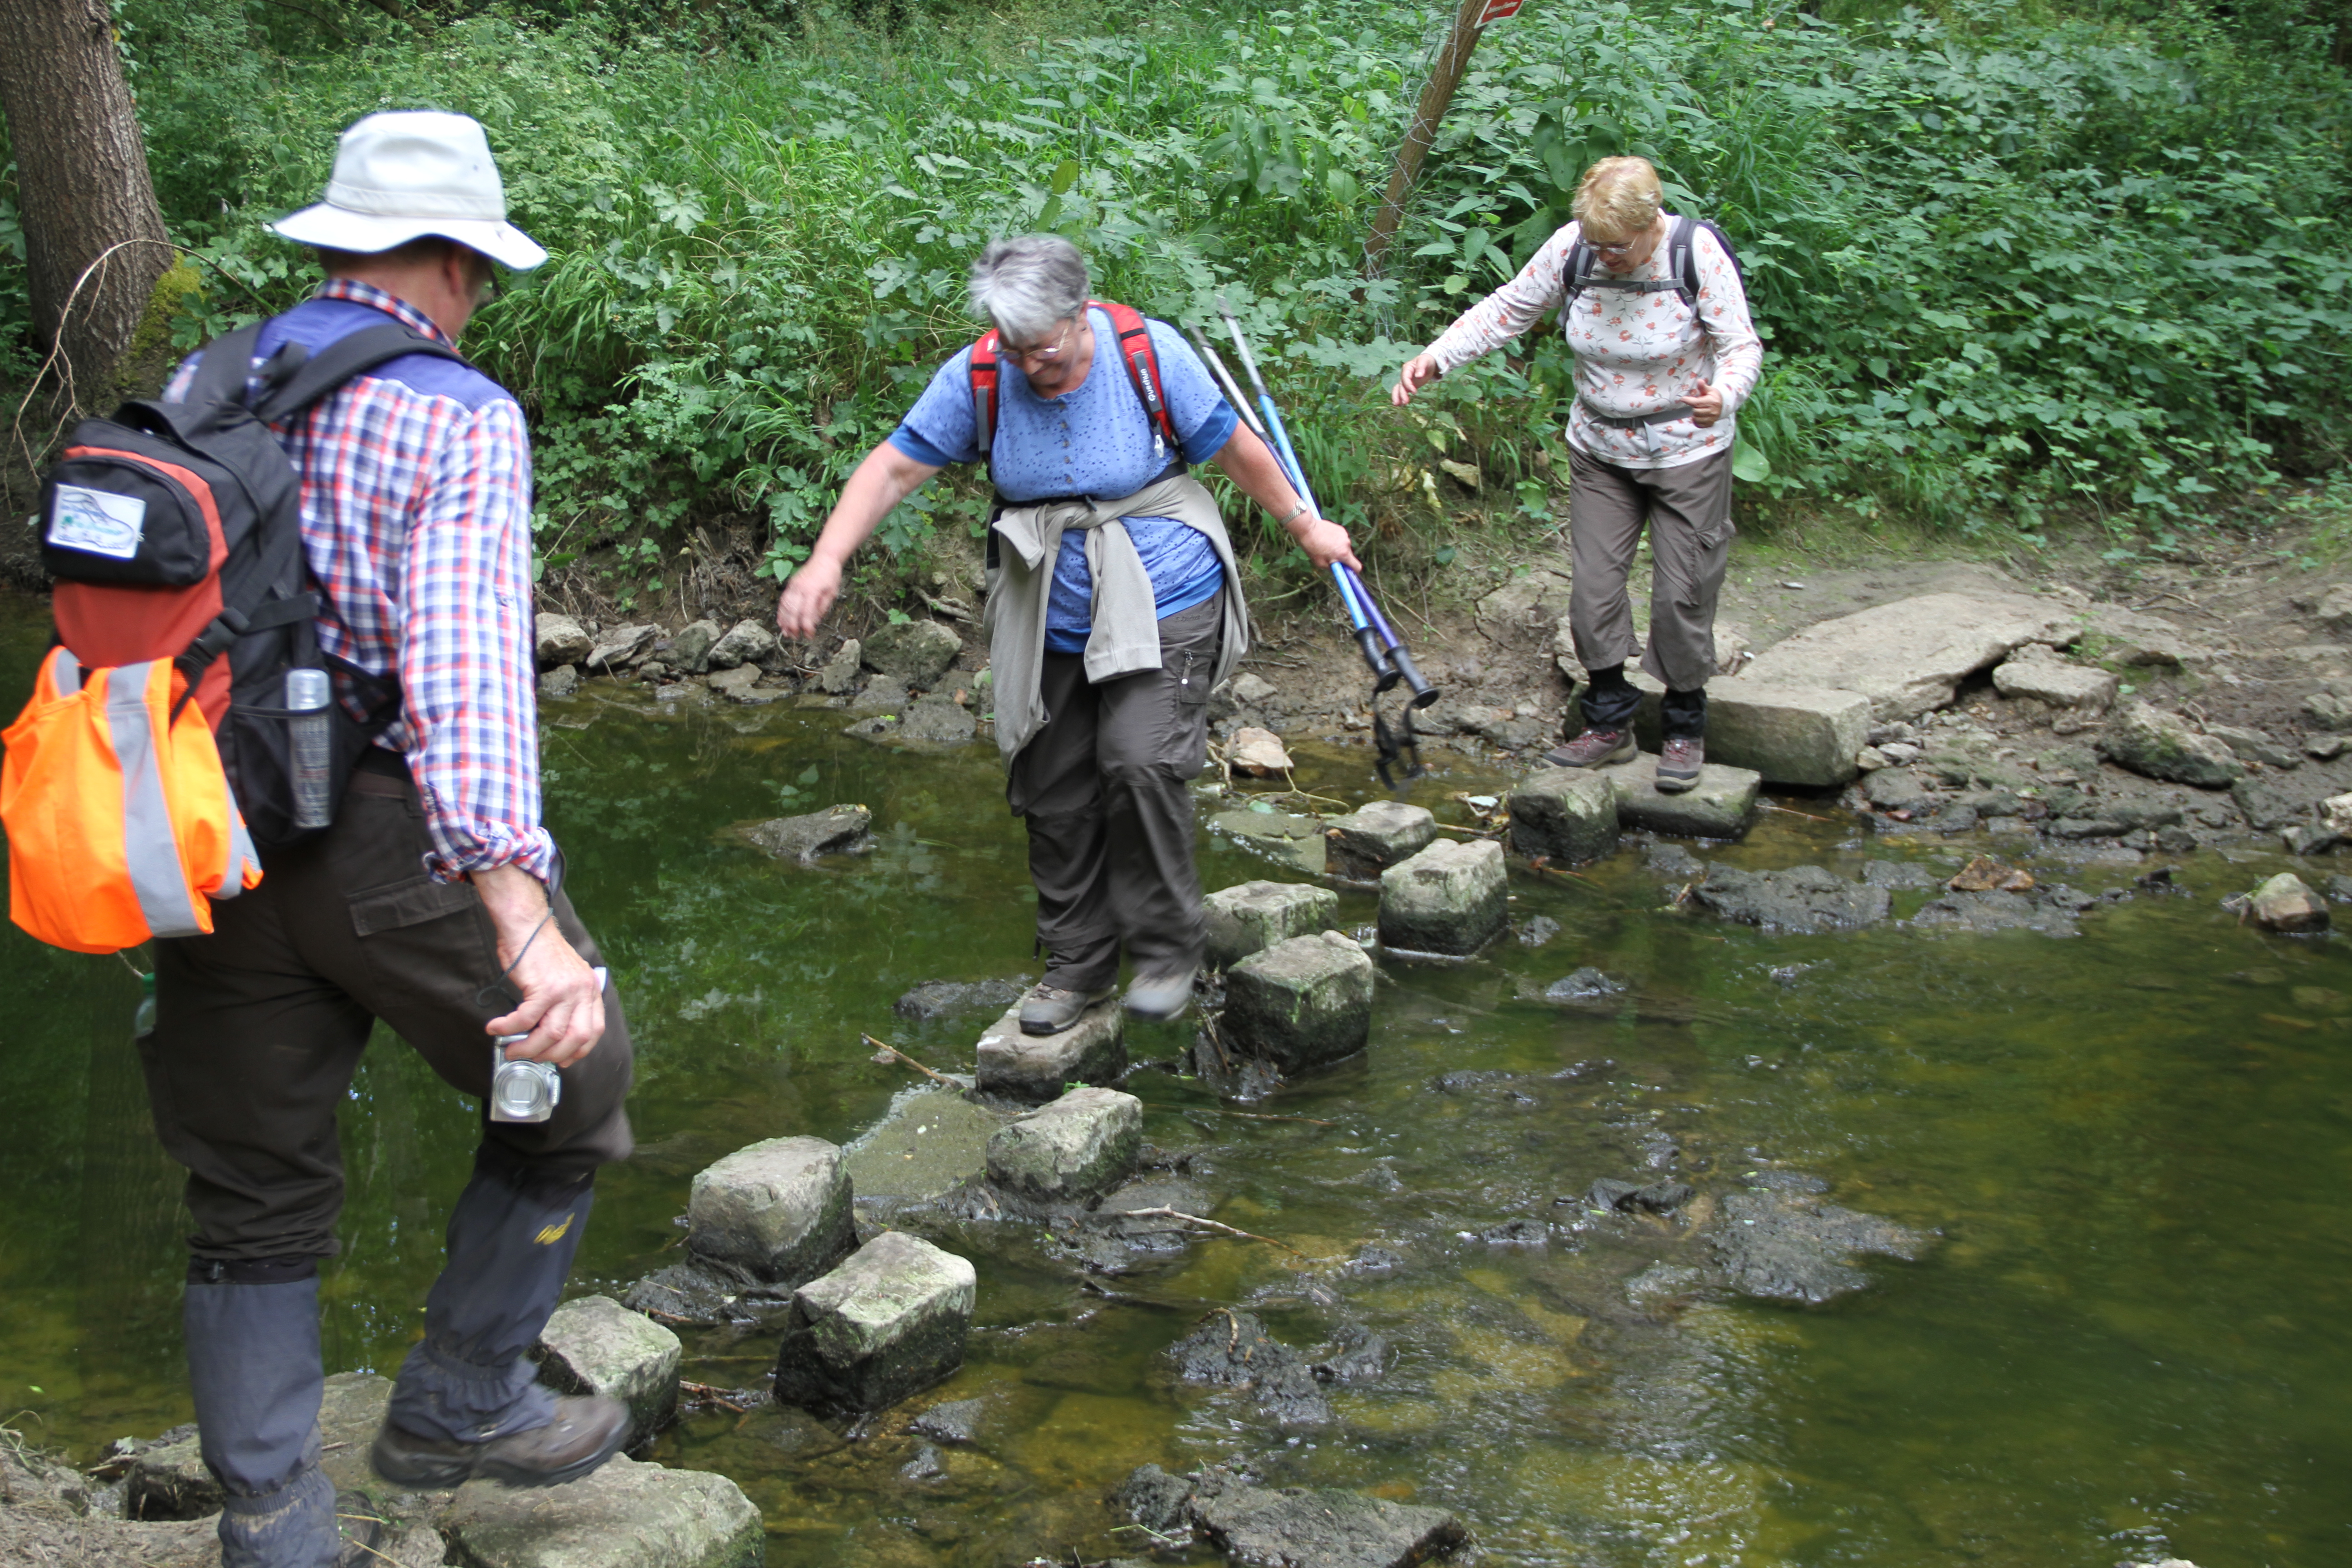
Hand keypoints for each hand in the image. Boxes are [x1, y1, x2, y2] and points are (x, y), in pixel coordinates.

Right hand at [475, 865, 604, 1067]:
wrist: (526, 924)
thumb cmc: (539, 951)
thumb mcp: (564, 978)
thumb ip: (565, 1004)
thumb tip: (550, 1036)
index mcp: (590, 990)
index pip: (594, 1031)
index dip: (577, 1050)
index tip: (561, 1059)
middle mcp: (583, 991)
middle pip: (575, 1039)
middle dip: (551, 1055)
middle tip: (531, 1056)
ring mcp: (565, 990)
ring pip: (551, 1035)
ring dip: (528, 1048)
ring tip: (511, 1048)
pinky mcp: (543, 987)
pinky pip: (525, 1020)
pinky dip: (508, 1028)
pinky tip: (496, 1029)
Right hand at [775, 555, 842, 639]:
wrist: (824, 558)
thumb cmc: (831, 576)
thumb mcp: (832, 593)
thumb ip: (822, 608)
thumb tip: (814, 622)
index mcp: (813, 591)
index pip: (807, 613)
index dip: (807, 627)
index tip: (809, 636)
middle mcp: (800, 588)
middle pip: (793, 611)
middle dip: (793, 627)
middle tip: (796, 637)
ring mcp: (794, 586)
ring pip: (785, 606)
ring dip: (784, 621)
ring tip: (786, 633)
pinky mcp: (791, 585)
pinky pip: (783, 600)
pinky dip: (781, 612)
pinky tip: (781, 621)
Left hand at [1291, 515, 1360, 572]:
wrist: (1307, 528)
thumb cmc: (1312, 547)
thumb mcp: (1320, 563)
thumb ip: (1332, 568)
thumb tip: (1339, 570)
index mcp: (1344, 554)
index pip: (1357, 566)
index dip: (1353, 571)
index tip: (1348, 571)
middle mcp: (1347, 544)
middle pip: (1349, 556)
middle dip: (1342, 558)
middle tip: (1330, 557)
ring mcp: (1345, 535)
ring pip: (1344, 547)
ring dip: (1338, 549)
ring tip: (1325, 546)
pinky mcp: (1341, 529)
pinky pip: (1341, 539)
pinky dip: (1336, 541)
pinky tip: (1326, 538)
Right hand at [1391, 353, 1441, 406]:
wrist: (1427, 363)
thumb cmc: (1426, 361)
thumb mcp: (1425, 361)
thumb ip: (1421, 367)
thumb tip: (1418, 375)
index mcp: (1407, 368)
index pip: (1405, 377)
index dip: (1408, 385)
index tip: (1414, 392)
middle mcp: (1404, 374)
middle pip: (1401, 385)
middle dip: (1402, 394)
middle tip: (1406, 402)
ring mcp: (1405, 380)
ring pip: (1398, 389)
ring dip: (1397, 396)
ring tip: (1398, 405)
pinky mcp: (1407, 385)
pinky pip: (1401, 391)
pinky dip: (1399, 397)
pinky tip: (1399, 404)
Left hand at [1687, 379, 1724, 426]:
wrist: (1722, 405)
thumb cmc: (1713, 396)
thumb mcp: (1709, 390)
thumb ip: (1703, 386)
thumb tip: (1699, 381)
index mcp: (1712, 402)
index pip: (1697, 403)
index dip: (1689, 400)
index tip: (1683, 399)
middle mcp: (1713, 411)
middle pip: (1695, 411)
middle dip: (1694, 407)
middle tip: (1698, 405)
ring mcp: (1712, 419)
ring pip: (1696, 419)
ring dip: (1695, 414)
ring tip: (1699, 410)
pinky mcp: (1710, 424)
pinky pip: (1698, 424)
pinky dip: (1697, 421)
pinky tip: (1699, 416)